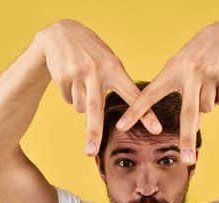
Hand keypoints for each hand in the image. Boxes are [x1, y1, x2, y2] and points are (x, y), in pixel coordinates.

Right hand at [38, 19, 160, 155]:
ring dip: (82, 102)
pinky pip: (68, 100)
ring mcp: (78, 73)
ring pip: (81, 108)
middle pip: (96, 109)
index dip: (145, 114)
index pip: (133, 95)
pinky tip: (70, 77)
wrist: (61, 33)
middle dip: (94, 133)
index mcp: (115, 68)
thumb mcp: (108, 62)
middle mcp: (97, 71)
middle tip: (91, 153)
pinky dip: (69, 94)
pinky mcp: (63, 76)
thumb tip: (104, 115)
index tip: (156, 130)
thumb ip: (114, 85)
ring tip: (82, 81)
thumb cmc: (92, 53)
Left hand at [116, 19, 218, 163]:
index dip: (135, 112)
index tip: (120, 127)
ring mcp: (209, 75)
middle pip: (188, 114)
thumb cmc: (199, 55)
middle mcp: (189, 72)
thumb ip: (180, 93)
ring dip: (209, 102)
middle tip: (188, 161)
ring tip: (210, 81)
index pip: (148, 95)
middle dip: (188, 140)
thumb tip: (192, 124)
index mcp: (171, 70)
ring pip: (207, 109)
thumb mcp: (183, 67)